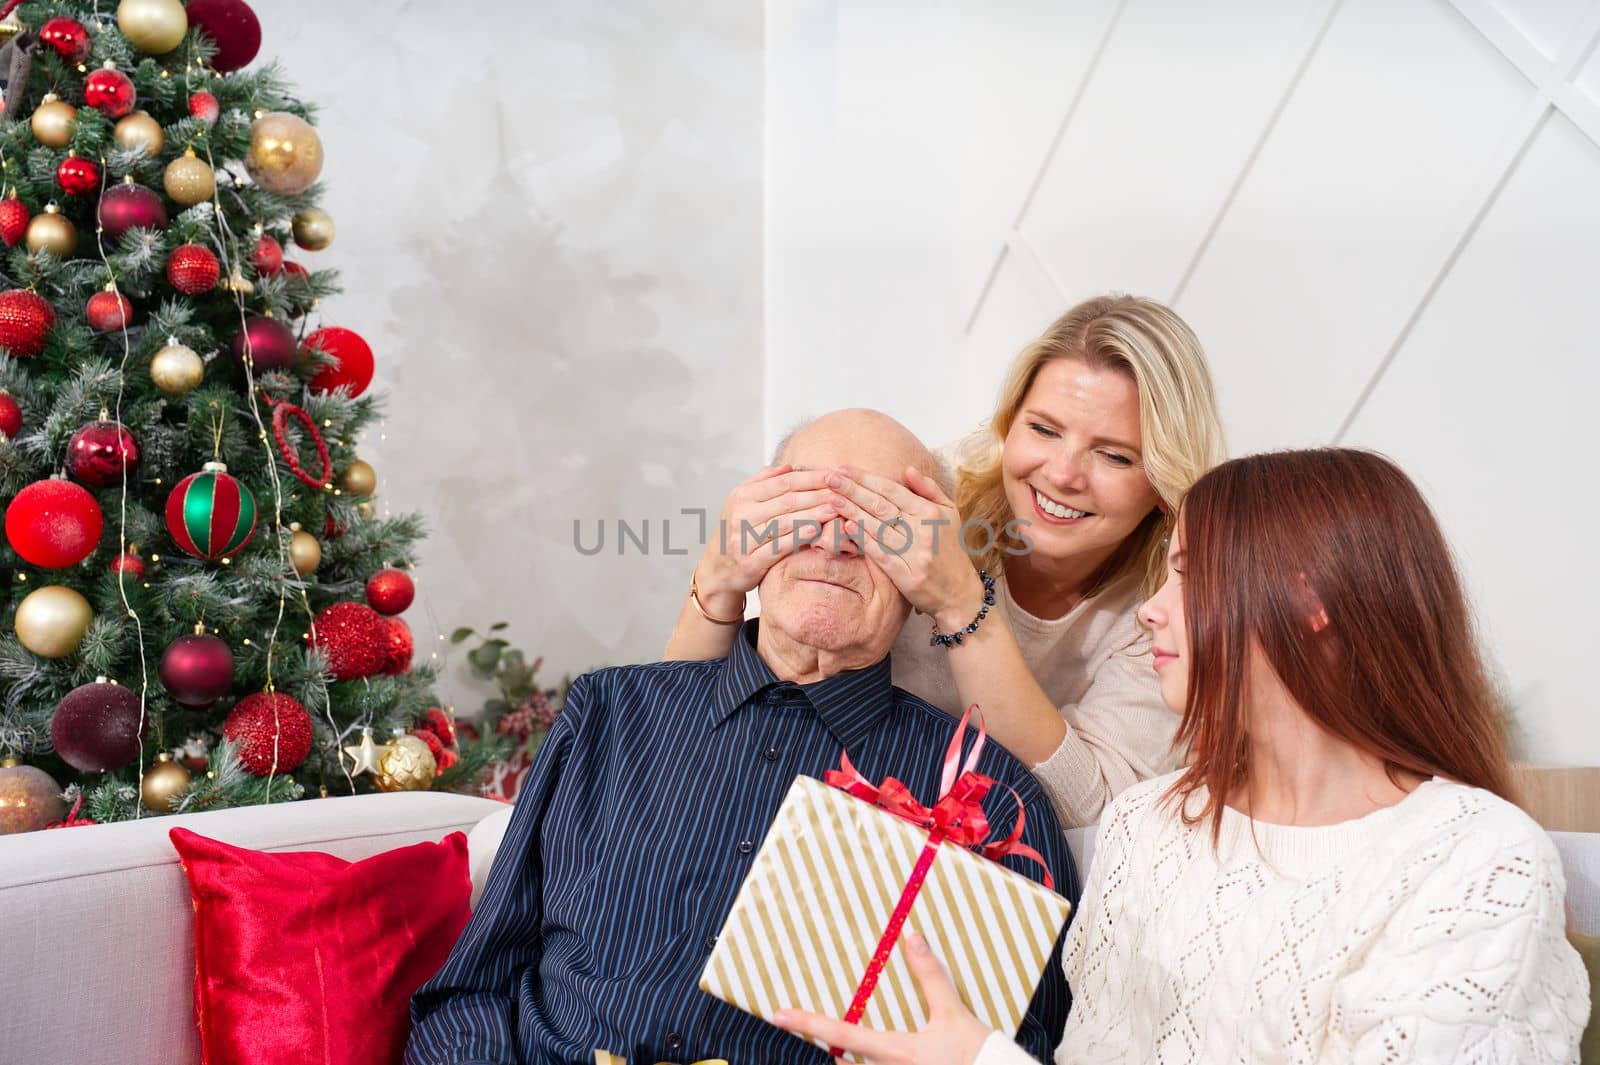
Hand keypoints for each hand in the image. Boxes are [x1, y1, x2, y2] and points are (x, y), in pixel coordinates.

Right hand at [692, 464, 838, 612]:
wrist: (717, 569)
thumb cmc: (738, 531)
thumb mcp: (744, 501)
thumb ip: (765, 482)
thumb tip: (790, 466)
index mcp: (743, 495)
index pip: (783, 482)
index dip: (811, 477)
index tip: (834, 474)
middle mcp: (741, 514)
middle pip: (787, 500)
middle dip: (817, 494)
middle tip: (842, 491)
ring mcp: (744, 539)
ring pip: (784, 522)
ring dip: (812, 514)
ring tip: (835, 509)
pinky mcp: (749, 562)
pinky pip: (778, 547)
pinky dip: (798, 538)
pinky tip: (816, 531)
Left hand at [770, 931, 992, 1064]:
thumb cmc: (977, 1055)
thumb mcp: (953, 1013)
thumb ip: (931, 976)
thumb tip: (911, 937)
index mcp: (894, 1051)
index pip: (840, 1033)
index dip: (807, 1023)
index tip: (778, 1014)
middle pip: (843, 1062)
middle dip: (831, 1047)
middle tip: (813, 1027)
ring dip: (854, 1059)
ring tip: (844, 1044)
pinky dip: (872, 1064)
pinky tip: (890, 1055)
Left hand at [825, 465, 985, 630]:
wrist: (959, 592)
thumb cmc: (950, 549)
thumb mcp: (949, 514)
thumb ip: (928, 489)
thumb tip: (907, 468)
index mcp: (930, 513)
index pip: (892, 490)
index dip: (866, 479)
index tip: (844, 469)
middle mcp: (923, 531)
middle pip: (881, 506)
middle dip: (852, 490)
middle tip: (829, 477)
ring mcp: (914, 554)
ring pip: (877, 527)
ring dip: (851, 511)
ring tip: (831, 498)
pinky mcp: (907, 575)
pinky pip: (881, 554)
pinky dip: (864, 539)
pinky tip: (847, 526)